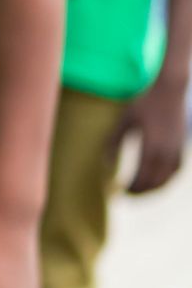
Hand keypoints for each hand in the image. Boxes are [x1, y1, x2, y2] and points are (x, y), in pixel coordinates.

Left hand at [122, 78, 188, 193]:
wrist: (170, 91)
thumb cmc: (144, 103)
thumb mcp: (124, 120)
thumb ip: (114, 141)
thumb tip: (105, 163)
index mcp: (152, 147)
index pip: (142, 176)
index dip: (132, 187)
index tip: (120, 192)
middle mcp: (167, 152)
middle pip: (155, 181)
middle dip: (142, 192)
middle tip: (127, 196)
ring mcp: (177, 150)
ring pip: (167, 178)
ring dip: (154, 188)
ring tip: (140, 192)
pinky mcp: (181, 146)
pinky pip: (175, 170)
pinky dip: (166, 179)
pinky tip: (156, 180)